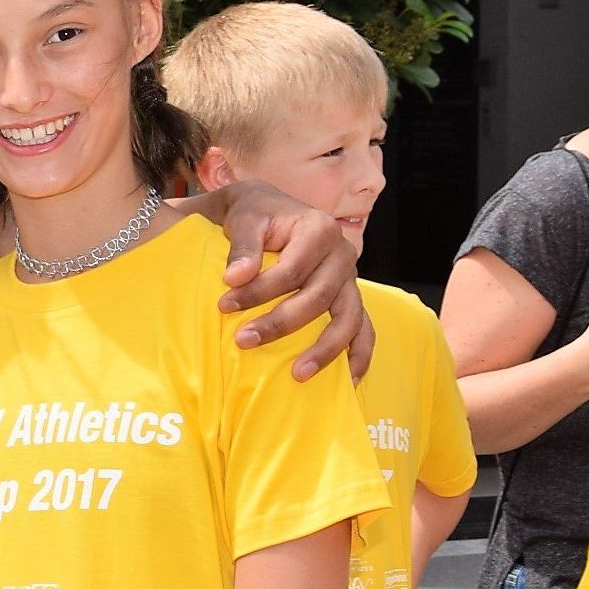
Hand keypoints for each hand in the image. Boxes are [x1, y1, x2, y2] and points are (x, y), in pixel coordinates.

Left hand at [202, 181, 365, 380]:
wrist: (269, 208)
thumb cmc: (256, 214)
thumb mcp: (246, 218)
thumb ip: (242, 247)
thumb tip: (235, 278)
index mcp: (319, 229)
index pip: (292, 269)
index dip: (259, 291)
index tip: (224, 306)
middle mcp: (342, 254)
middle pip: (318, 298)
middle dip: (280, 324)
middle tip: (243, 341)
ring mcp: (350, 279)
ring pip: (348, 319)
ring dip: (324, 350)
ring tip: (297, 374)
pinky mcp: (350, 297)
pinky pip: (364, 328)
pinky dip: (359, 354)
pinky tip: (349, 381)